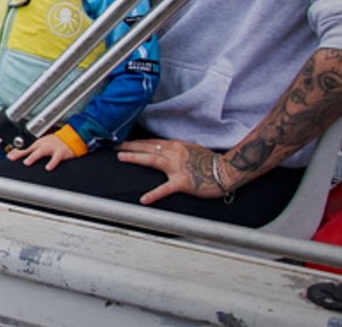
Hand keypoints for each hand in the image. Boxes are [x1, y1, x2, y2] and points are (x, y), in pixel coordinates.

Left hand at [6, 134, 74, 170]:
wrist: (70, 139)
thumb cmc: (53, 143)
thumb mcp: (39, 145)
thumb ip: (26, 150)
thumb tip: (12, 155)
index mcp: (37, 143)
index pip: (24, 148)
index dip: (16, 152)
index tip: (9, 157)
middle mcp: (43, 144)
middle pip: (30, 148)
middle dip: (21, 153)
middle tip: (13, 158)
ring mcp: (51, 148)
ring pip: (41, 151)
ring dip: (33, 156)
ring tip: (27, 162)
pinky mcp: (60, 152)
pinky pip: (56, 158)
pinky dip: (52, 163)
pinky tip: (48, 168)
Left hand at [116, 139, 230, 203]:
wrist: (227, 171)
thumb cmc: (210, 162)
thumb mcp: (190, 150)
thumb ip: (175, 150)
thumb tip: (160, 149)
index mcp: (176, 146)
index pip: (151, 142)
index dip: (136, 141)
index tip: (124, 141)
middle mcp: (174, 153)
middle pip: (147, 147)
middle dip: (129, 146)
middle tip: (115, 146)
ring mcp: (177, 167)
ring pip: (152, 159)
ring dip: (135, 157)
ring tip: (121, 157)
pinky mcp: (182, 182)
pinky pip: (165, 188)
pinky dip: (154, 194)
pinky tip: (144, 199)